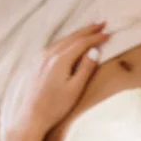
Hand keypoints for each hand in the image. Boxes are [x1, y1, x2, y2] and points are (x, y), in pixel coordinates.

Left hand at [13, 22, 109, 138]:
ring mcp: (42, 57)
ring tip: (89, 30)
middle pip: (72, 37)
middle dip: (87, 30)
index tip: (107, 34)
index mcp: (60, 60)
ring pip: (63, 39)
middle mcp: (50, 54)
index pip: (82, 43)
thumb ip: (85, 69)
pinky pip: (56, 44)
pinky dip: (67, 40)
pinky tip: (70, 42)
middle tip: (101, 24)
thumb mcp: (75, 90)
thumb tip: (94, 51)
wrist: (32, 116)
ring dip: (78, 33)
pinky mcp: (38, 62)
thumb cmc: (56, 107)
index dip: (96, 38)